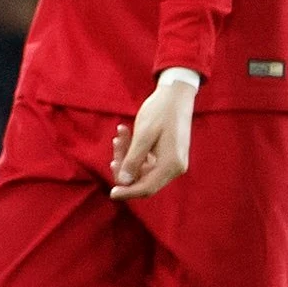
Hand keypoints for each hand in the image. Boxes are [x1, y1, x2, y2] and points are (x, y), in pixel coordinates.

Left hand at [109, 75, 195, 199]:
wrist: (176, 93)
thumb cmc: (161, 111)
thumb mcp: (143, 134)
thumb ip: (133, 160)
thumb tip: (123, 182)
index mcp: (172, 165)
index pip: (147, 188)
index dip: (128, 192)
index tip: (111, 193)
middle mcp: (174, 167)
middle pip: (143, 180)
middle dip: (125, 166)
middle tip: (115, 144)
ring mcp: (172, 162)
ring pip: (142, 169)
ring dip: (127, 155)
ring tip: (120, 133)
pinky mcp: (167, 155)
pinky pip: (146, 160)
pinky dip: (134, 150)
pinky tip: (125, 133)